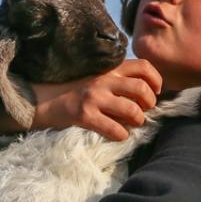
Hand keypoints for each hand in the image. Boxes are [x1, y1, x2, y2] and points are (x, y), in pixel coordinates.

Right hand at [0, 59, 162, 140]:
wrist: (43, 100)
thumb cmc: (75, 92)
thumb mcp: (97, 78)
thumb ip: (119, 81)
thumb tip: (147, 92)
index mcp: (109, 70)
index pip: (143, 66)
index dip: (156, 79)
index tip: (155, 91)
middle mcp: (104, 80)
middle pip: (142, 88)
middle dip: (150, 103)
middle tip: (143, 111)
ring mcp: (94, 98)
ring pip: (132, 110)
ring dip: (138, 120)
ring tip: (132, 124)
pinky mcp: (84, 116)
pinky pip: (115, 129)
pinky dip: (122, 135)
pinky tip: (118, 135)